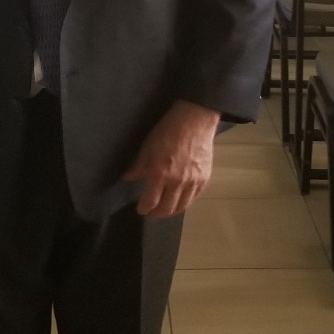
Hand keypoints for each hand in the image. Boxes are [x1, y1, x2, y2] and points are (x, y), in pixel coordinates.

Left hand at [122, 99, 220, 217]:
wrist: (195, 120)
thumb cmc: (168, 130)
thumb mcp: (147, 146)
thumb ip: (138, 165)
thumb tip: (128, 178)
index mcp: (160, 174)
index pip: (150, 202)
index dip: (144, 209)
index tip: (141, 209)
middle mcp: (177, 182)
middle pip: (166, 209)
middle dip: (156, 213)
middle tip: (152, 211)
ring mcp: (193, 182)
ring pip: (182, 207)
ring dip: (172, 210)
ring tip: (165, 208)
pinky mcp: (205, 178)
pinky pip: (194, 197)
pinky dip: (185, 201)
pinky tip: (180, 198)